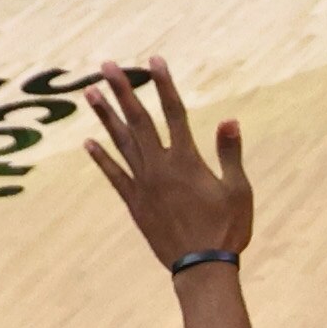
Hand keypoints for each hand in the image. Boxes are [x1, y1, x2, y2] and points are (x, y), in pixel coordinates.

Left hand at [80, 55, 250, 265]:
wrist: (202, 268)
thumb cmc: (227, 229)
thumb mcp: (239, 190)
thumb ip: (230, 153)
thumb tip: (230, 120)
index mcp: (187, 160)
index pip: (174, 112)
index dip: (164, 84)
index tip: (154, 60)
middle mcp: (160, 167)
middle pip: (138, 120)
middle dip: (122, 90)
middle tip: (106, 66)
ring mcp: (144, 185)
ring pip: (120, 142)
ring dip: (105, 116)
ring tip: (89, 93)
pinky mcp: (135, 204)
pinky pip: (114, 176)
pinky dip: (101, 159)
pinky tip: (88, 143)